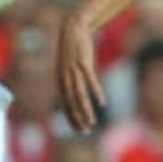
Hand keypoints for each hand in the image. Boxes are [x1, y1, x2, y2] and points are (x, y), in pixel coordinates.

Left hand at [56, 14, 104, 132]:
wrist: (72, 29)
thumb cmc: (72, 51)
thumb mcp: (68, 68)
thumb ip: (71, 81)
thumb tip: (75, 94)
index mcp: (60, 80)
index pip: (65, 104)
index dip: (72, 118)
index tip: (80, 130)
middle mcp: (64, 77)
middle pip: (71, 102)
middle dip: (78, 118)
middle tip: (85, 131)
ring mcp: (73, 70)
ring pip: (79, 94)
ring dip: (86, 109)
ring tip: (92, 122)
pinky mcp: (83, 63)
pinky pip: (90, 81)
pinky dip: (96, 92)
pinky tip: (102, 103)